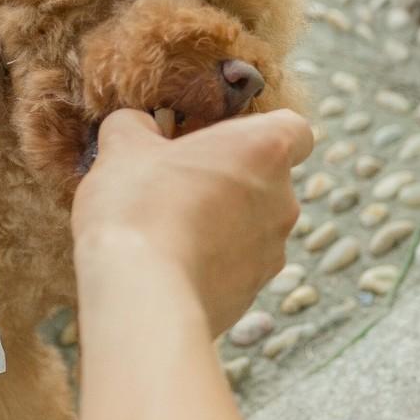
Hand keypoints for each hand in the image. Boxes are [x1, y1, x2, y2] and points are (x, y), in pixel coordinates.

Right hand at [71, 108, 312, 335]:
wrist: (142, 294)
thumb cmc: (139, 206)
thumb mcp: (124, 147)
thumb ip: (136, 124)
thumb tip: (138, 125)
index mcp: (266, 150)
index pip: (295, 130)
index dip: (260, 131)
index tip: (220, 138)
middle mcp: (284, 199)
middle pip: (268, 179)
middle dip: (230, 178)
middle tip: (179, 181)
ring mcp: (273, 251)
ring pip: (252, 224)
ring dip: (220, 221)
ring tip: (167, 226)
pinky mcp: (253, 292)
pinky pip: (236, 265)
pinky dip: (212, 261)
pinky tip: (170, 262)